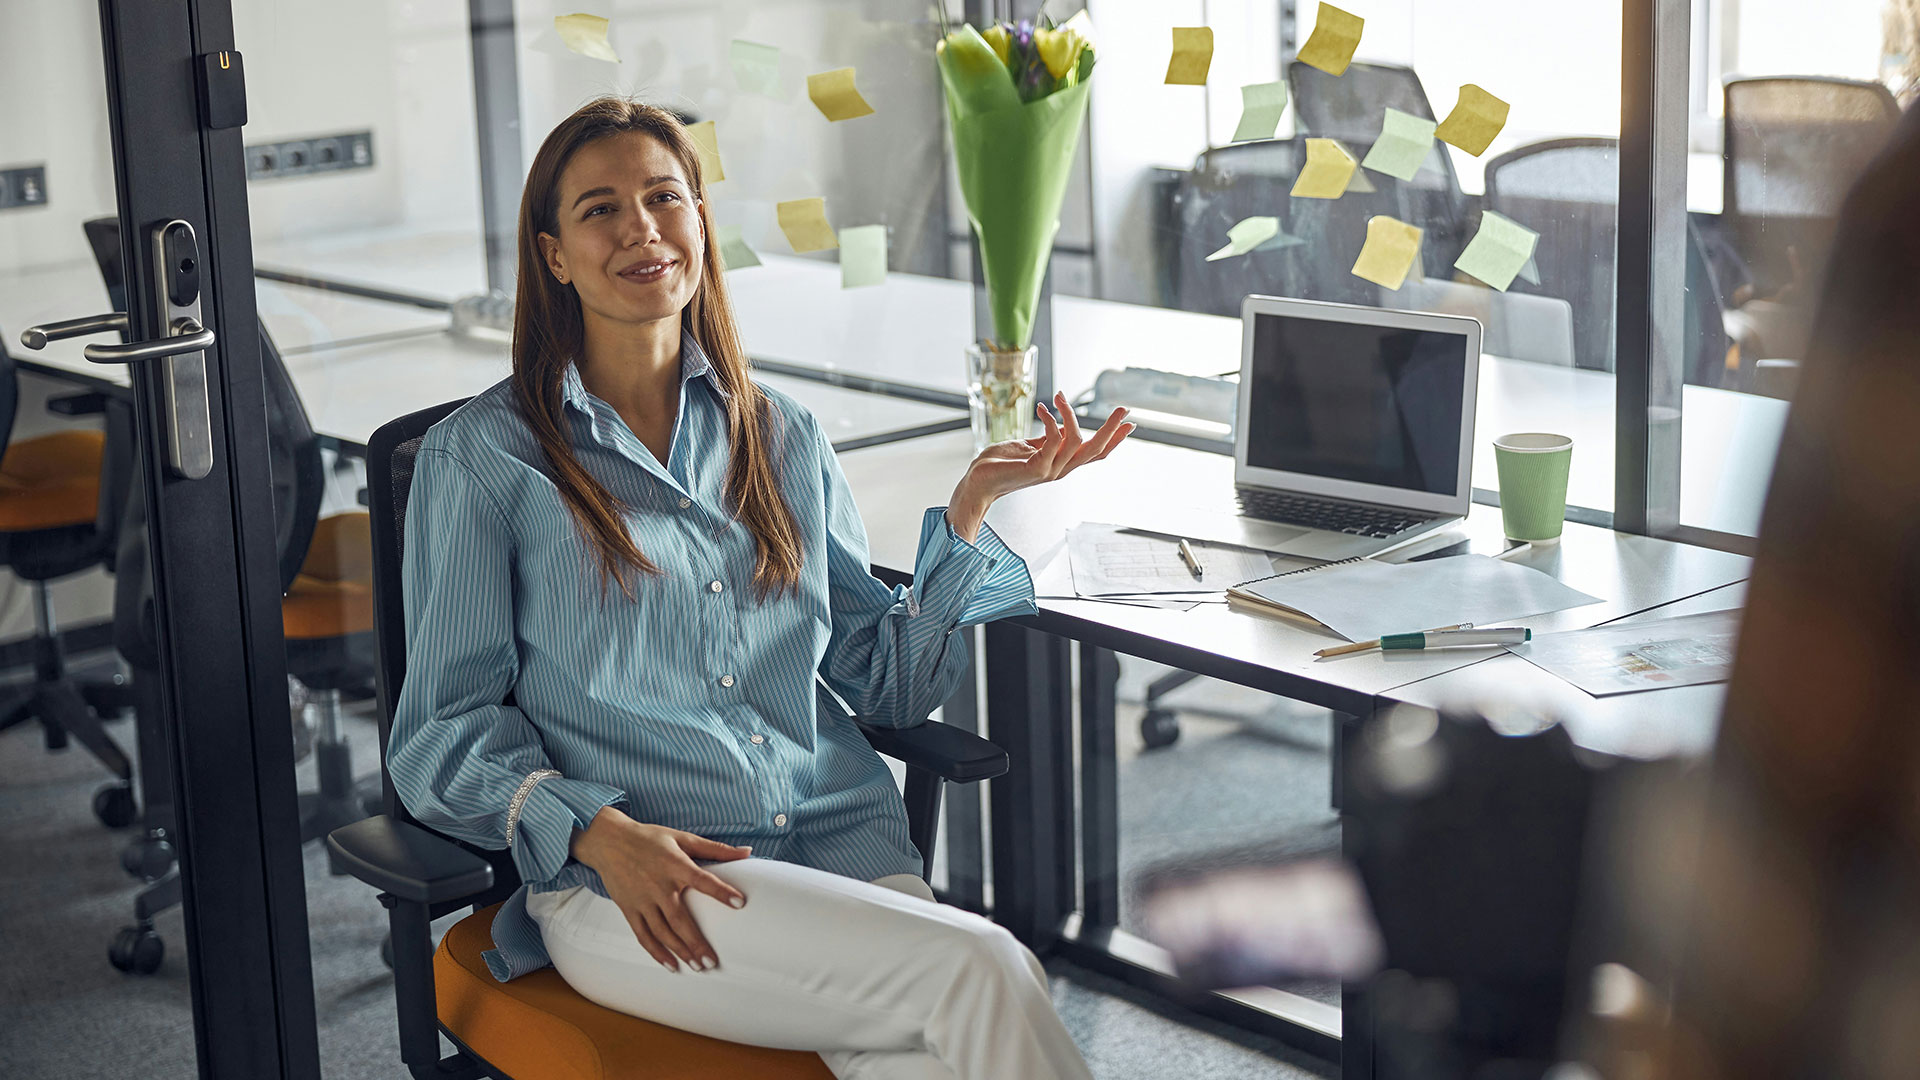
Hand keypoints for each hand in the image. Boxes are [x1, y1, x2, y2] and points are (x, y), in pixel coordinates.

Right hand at [568, 805, 750, 971]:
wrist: (609, 841)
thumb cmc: (649, 838)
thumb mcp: (682, 837)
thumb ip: (715, 848)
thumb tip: (748, 852)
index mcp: (675, 864)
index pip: (702, 880)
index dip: (721, 891)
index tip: (740, 903)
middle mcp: (658, 885)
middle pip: (680, 919)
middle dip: (696, 942)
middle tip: (712, 962)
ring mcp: (642, 900)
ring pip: (662, 932)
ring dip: (680, 951)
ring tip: (698, 966)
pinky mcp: (629, 909)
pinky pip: (643, 935)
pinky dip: (656, 952)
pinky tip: (671, 965)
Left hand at [947, 392, 1134, 541]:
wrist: (978, 481)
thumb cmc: (1001, 464)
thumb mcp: (1031, 447)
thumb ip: (1049, 439)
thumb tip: (1063, 425)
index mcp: (1062, 464)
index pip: (1096, 454)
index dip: (1114, 439)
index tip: (1129, 423)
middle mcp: (1061, 470)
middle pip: (1096, 451)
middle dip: (1112, 428)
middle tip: (1122, 408)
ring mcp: (1050, 471)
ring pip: (1077, 441)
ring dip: (1070, 413)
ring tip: (1058, 397)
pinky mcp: (1036, 469)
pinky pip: (1054, 440)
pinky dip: (1052, 420)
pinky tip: (1043, 409)